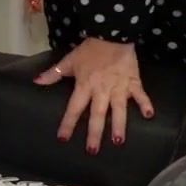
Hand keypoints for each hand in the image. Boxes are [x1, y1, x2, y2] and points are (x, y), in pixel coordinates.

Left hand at [35, 38, 154, 152]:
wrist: (111, 34)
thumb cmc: (89, 50)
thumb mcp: (69, 61)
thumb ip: (53, 74)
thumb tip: (36, 82)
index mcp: (84, 86)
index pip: (74, 108)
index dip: (68, 123)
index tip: (63, 138)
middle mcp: (101, 90)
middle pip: (97, 114)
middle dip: (94, 133)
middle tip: (93, 151)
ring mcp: (119, 87)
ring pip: (119, 109)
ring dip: (119, 125)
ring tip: (118, 142)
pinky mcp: (133, 81)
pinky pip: (140, 94)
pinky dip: (145, 103)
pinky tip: (149, 116)